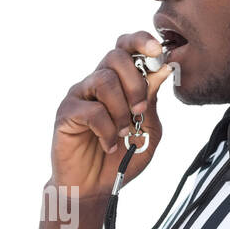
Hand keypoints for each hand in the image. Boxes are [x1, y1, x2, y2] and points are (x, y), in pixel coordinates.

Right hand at [51, 31, 171, 197]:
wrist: (95, 187)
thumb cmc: (121, 157)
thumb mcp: (148, 129)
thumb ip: (152, 100)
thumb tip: (163, 68)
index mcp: (119, 82)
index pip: (126, 47)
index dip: (141, 41)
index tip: (157, 51)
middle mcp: (97, 83)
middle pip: (115, 56)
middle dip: (135, 82)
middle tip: (140, 110)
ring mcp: (80, 96)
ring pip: (104, 81)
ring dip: (121, 110)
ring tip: (123, 133)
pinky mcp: (66, 113)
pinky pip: (91, 110)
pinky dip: (106, 130)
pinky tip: (107, 145)